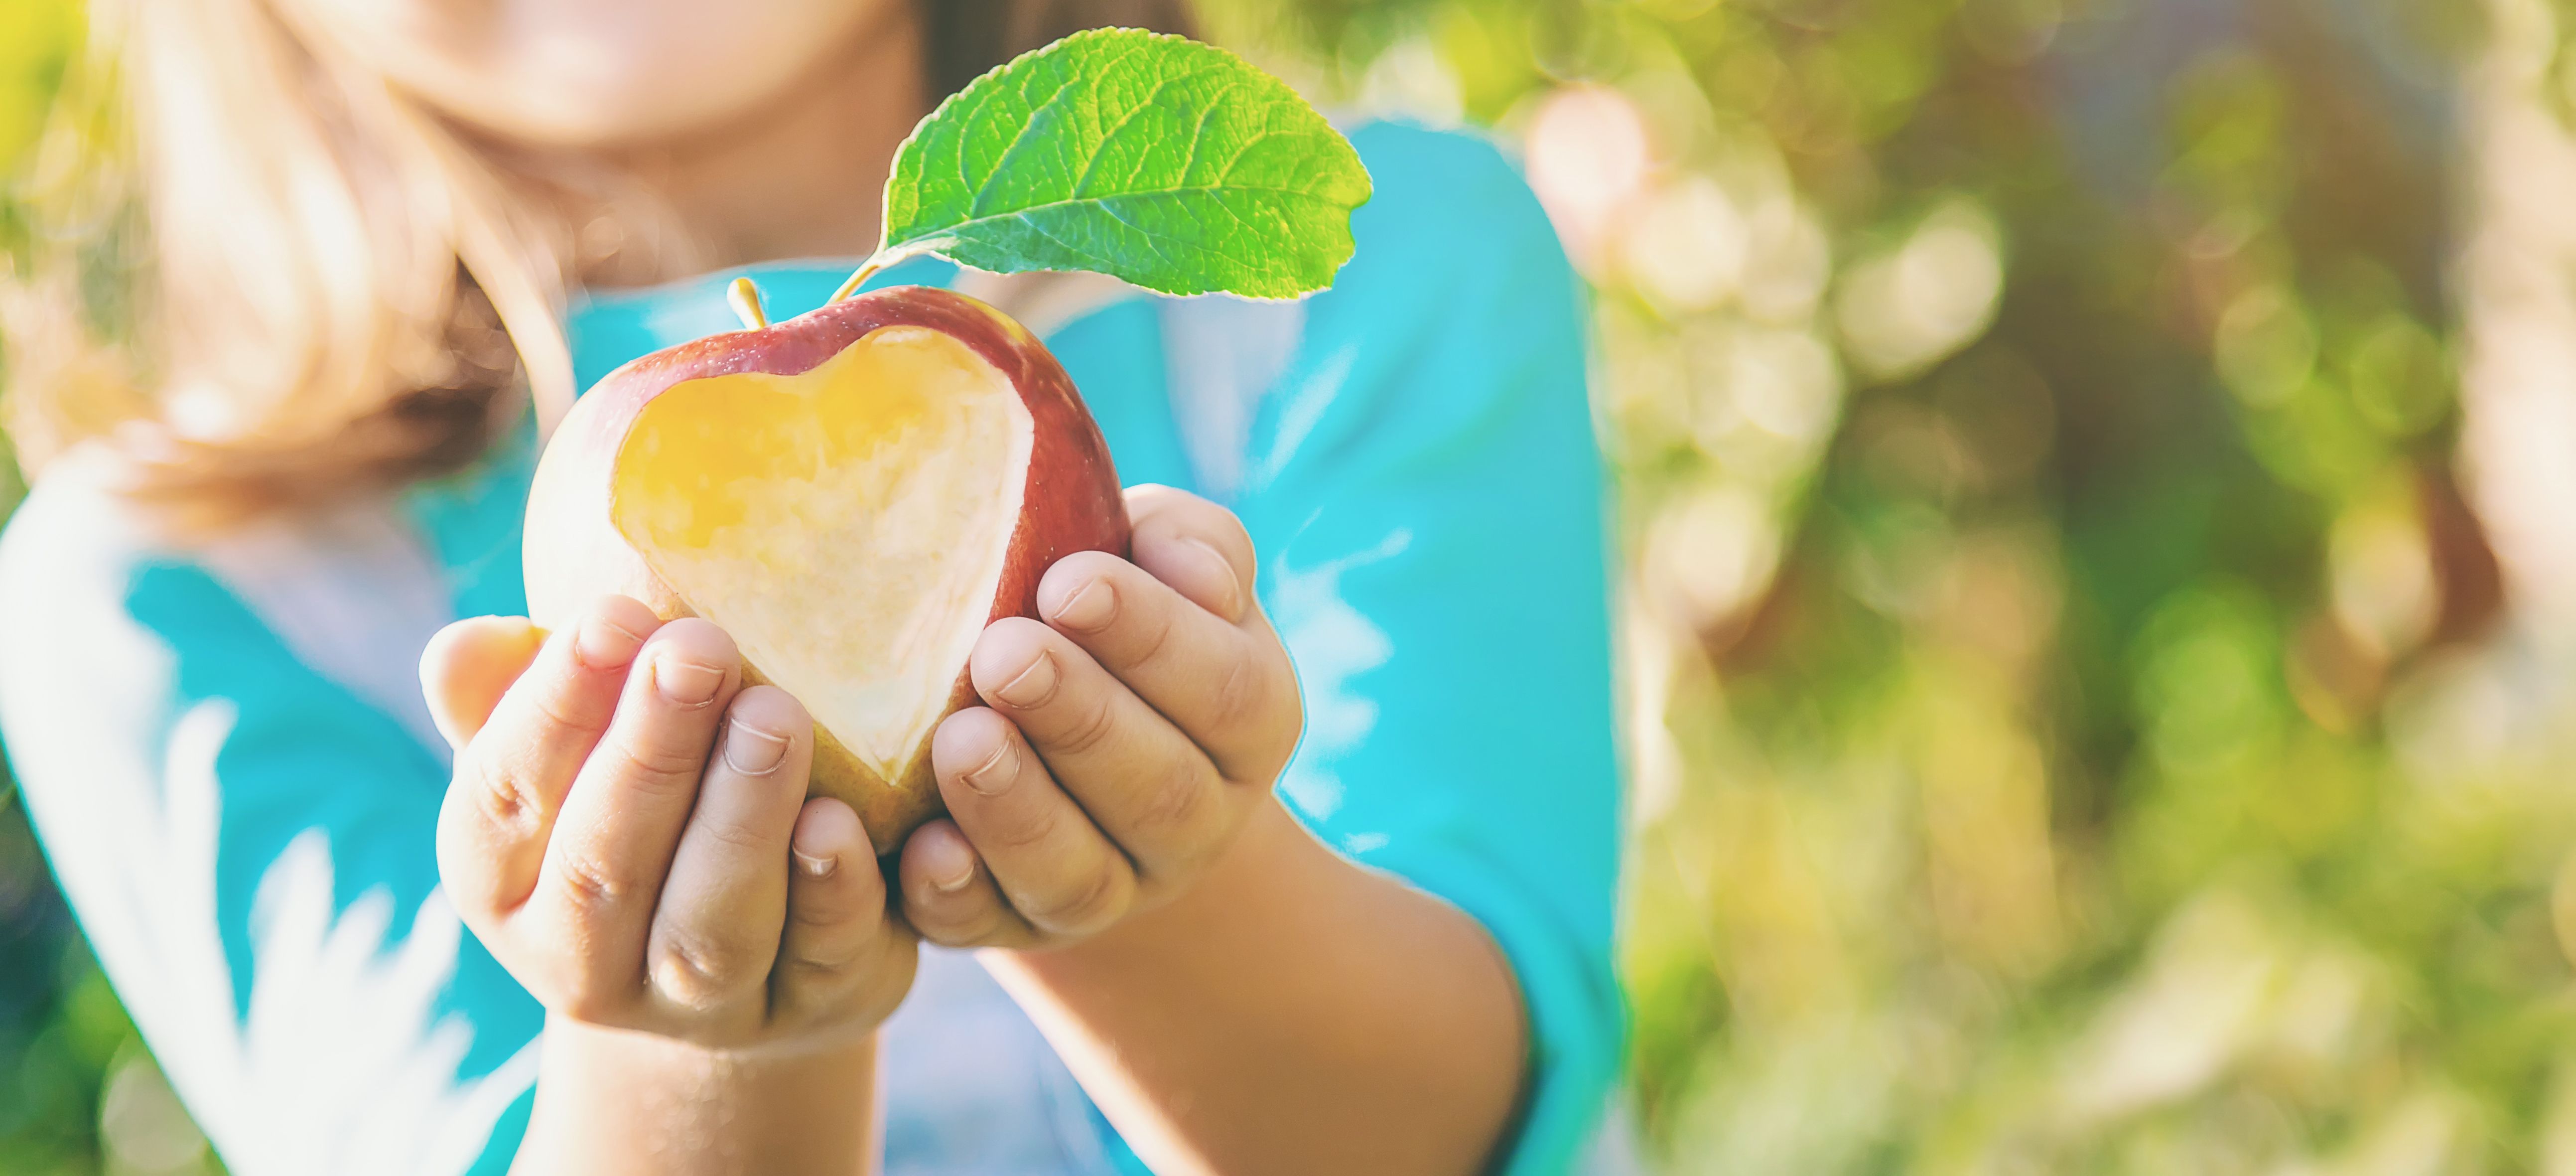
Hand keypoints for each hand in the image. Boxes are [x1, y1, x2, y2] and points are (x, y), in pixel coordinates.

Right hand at [424, 598, 916, 1053]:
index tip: (610, 614)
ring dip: (740, 819)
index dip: (550, 706)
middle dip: (650, 753)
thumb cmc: (644, 816)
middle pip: (604, 865)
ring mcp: (702, 1003)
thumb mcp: (572, 761)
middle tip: (699, 649)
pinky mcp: (816, 1005)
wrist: (754, 968)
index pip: (503, 796)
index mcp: (503, 884)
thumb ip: (516, 700)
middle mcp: (586, 962)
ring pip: (711, 925)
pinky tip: (838, 825)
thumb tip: (463, 644)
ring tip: (774, 717)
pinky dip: (830, 890)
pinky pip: (821, 955)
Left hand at [894, 485, 1303, 947]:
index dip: (1151, 638)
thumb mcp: (1159, 560)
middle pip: (1159, 788)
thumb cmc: (1110, 612)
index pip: (1226, 690)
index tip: (1067, 584)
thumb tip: (1192, 575)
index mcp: (1250, 722)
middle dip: (1079, 719)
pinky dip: (958, 894)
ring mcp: (1114, 886)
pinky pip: (992, 926)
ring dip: (1018, 809)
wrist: (1065, 722)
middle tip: (1003, 655)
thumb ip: (1188, 543)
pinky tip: (924, 848)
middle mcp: (1197, 820)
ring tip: (960, 740)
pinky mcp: (1020, 925)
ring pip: (1080, 873)